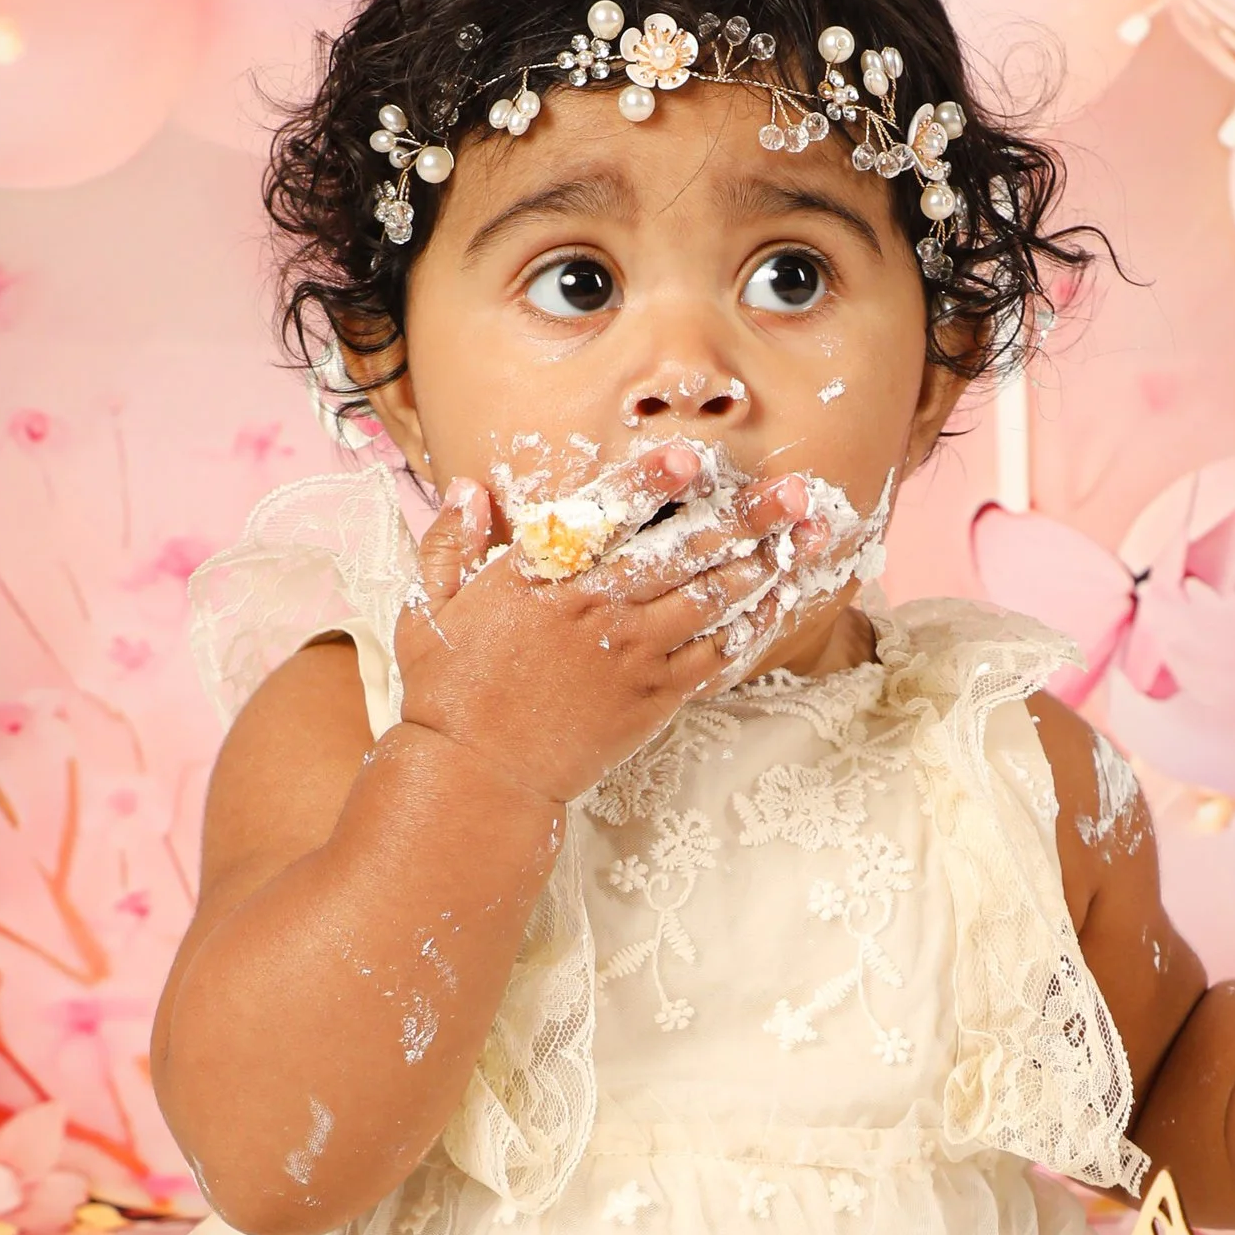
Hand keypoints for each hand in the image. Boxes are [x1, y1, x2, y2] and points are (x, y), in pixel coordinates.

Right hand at [393, 472, 806, 805]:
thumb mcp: (431, 609)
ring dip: (762, 563)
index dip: (652, 481)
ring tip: (804, 535)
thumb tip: (469, 491)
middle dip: (744, 516)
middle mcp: (597, 607)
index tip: (694, 457)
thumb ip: (450, 545)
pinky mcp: (652, 698)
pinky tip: (778, 602)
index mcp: (544, 575)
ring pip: (712, 599)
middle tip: (794, 491)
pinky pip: (716, 657)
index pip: (606, 514)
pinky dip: (751, 627)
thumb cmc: (449, 693)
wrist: (477, 776)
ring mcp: (631, 654)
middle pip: (683, 550)